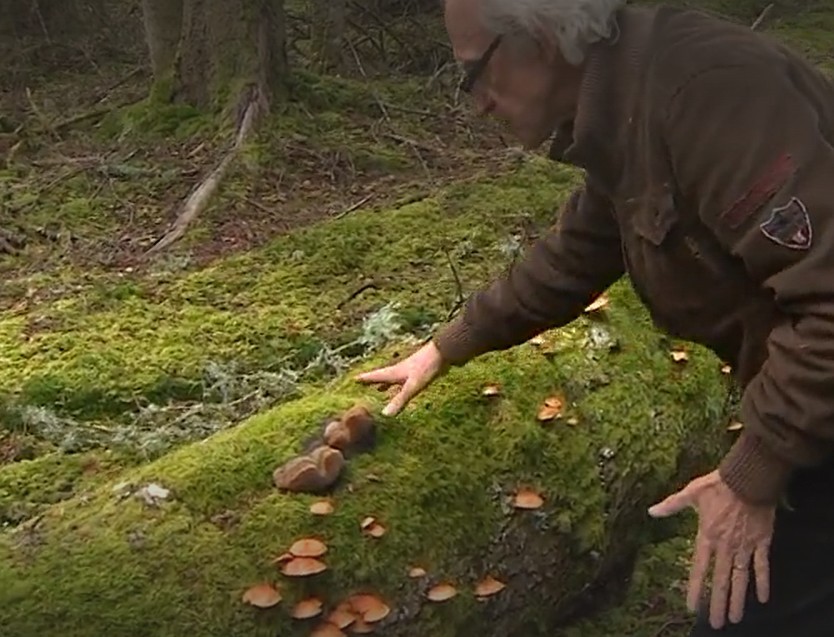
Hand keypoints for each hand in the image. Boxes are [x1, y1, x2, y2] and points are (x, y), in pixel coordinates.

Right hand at [355, 341, 445, 415]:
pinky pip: (404, 380)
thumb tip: (384, 415)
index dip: (365, 379)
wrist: (444, 352)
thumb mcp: (412, 387)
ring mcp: (409, 370)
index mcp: (394, 373)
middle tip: (361, 382)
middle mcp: (399, 370)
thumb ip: (400, 400)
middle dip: (372, 381)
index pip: (375, 376)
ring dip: (385, 383)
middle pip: (382, 376)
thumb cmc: (426, 367)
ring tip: (379, 388)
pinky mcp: (419, 372)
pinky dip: (400, 384)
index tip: (353, 379)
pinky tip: (404, 385)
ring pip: (393, 378)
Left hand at [648, 470, 775, 628]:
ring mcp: (745, 546)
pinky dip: (763, 583)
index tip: (692, 607)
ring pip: (741, 579)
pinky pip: (762, 566)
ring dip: (738, 600)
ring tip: (735, 619)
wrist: (749, 478)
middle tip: (715, 623)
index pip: (699, 568)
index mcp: (707, 536)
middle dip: (717, 604)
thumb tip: (651, 511)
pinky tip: (762, 599)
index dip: (695, 589)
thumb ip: (671, 505)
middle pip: (721, 580)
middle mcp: (726, 546)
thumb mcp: (691, 492)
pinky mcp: (762, 542)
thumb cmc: (719, 484)